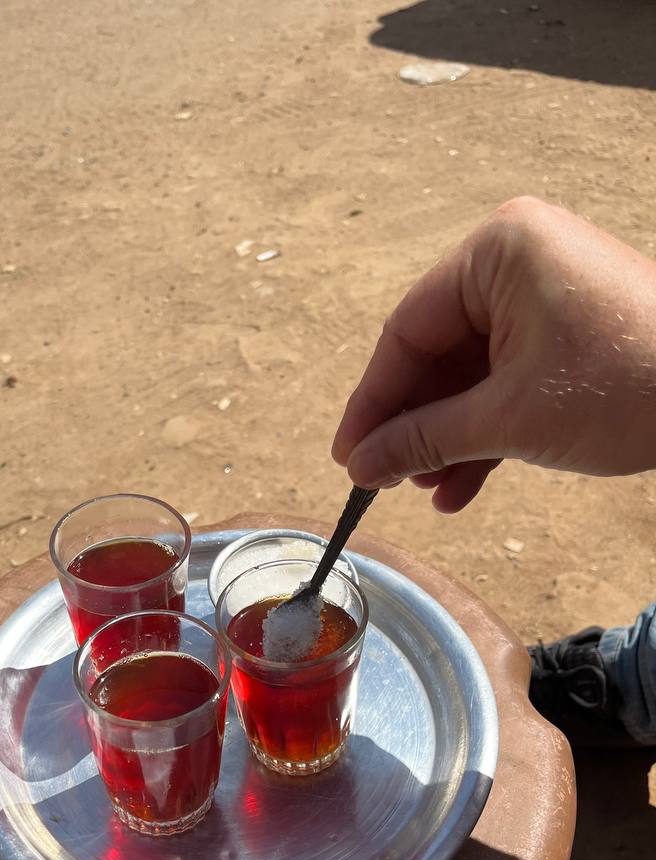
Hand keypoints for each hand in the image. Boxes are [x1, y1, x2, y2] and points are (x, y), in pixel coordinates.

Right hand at [332, 197, 655, 511]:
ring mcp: (547, 295)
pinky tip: (461, 487)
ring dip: (448, 438)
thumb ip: (424, 438)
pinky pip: (507, 378)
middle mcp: (517, 260)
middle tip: (383, 481)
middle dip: (415, 427)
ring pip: (471, 374)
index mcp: (497, 252)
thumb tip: (360, 466)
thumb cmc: (627, 386)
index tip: (347, 458)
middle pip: (437, 353)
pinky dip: (487, 430)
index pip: (408, 332)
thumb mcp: (509, 418)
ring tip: (426, 492)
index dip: (372, 403)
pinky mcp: (569, 331)